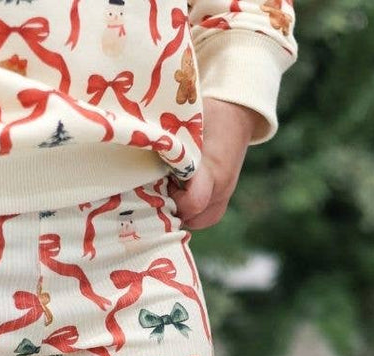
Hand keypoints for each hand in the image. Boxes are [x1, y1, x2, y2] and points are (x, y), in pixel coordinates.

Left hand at [168, 97, 263, 230]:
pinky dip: (187, 211)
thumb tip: (136, 145)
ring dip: (178, 210)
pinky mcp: (221, 203)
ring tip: (169, 188)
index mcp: (213, 170)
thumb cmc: (209, 116)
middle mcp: (221, 190)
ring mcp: (223, 199)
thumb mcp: (186, 123)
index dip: (171, 199)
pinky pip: (201, 218)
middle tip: (159, 186)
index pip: (192, 203)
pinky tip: (178, 193)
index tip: (162, 182)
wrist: (236, 118)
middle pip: (189, 218)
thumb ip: (166, 141)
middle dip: (170, 206)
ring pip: (195, 221)